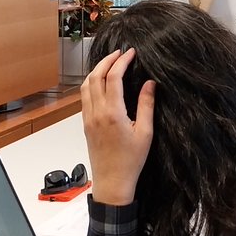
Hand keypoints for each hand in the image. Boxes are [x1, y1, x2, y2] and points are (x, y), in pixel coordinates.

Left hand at [81, 49, 154, 205]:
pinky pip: (84, 97)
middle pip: (95, 76)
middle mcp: (96, 113)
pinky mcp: (86, 124)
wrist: (112, 182)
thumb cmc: (131, 161)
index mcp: (112, 113)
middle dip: (106, 60)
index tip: (131, 53)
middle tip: (120, 53)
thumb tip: (150, 83)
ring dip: (96, 70)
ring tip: (110, 63)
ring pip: (86, 85)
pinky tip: (101, 83)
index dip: (122, 61)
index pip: (113, 77)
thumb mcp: (145, 133)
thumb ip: (146, 105)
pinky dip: (91, 83)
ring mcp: (88, 118)